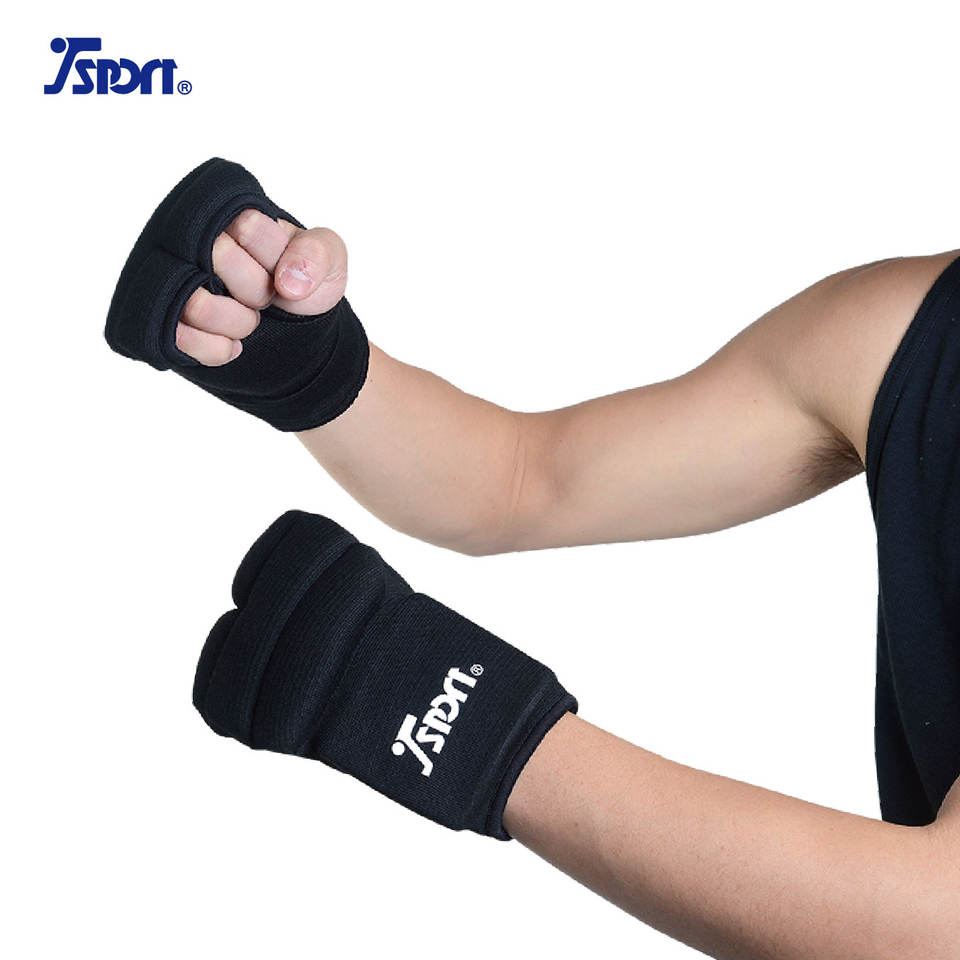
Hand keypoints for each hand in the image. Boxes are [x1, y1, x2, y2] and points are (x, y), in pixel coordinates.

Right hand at [175, 211, 348, 365]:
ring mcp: (178, 282)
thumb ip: (318, 253)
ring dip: (236, 322)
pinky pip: (179, 337)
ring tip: (250, 322)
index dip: (271, 259)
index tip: (282, 271)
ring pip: (194, 303)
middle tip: (266, 299)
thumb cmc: (304, 282)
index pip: (246, 226)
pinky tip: (234, 346)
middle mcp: (197, 243)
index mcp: (234, 217)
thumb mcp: (328, 260)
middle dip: (256, 291)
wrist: (295, 329)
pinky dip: (215, 349)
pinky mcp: (169, 320)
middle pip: (217, 258)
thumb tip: (288, 282)